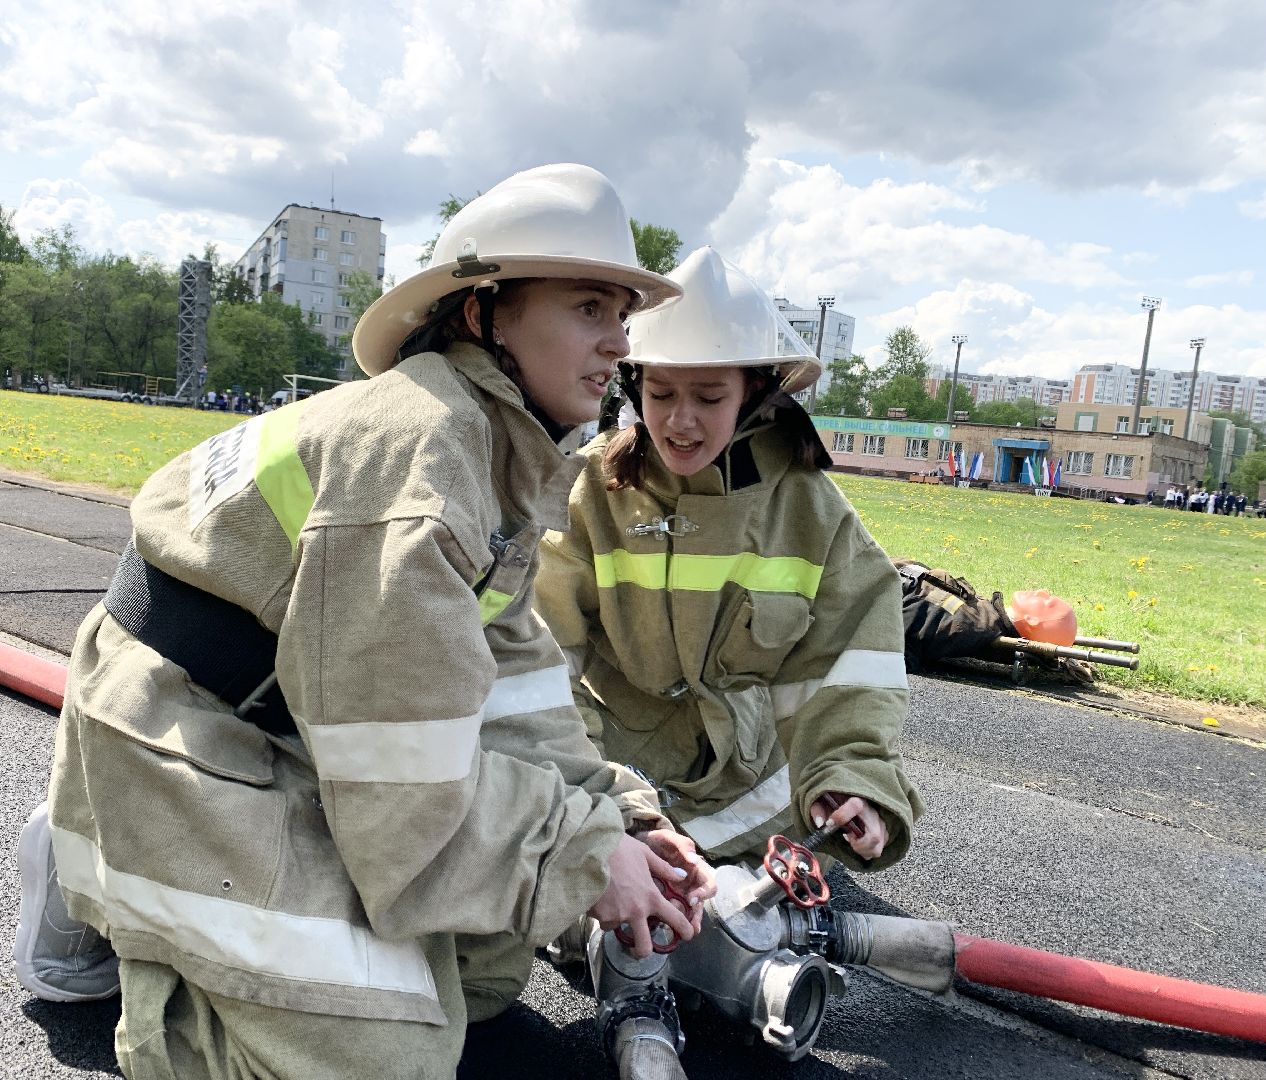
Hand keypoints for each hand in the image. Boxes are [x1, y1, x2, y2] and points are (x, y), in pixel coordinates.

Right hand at [589, 833, 699, 956]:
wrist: (589, 849)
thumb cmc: (619, 849)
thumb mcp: (644, 853)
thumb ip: (663, 868)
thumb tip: (681, 876)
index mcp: (651, 897)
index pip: (674, 919)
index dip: (685, 930)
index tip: (688, 935)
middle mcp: (636, 912)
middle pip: (643, 947)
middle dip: (642, 951)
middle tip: (638, 947)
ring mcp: (616, 916)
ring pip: (616, 927)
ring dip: (615, 919)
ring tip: (610, 900)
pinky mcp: (598, 916)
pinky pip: (601, 918)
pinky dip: (601, 911)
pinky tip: (598, 896)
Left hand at [638, 829, 715, 934]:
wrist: (637, 846)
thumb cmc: (658, 841)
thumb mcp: (670, 838)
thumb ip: (683, 846)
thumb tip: (694, 860)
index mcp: (696, 871)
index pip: (708, 884)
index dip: (704, 893)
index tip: (692, 898)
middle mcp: (689, 885)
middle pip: (699, 904)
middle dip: (696, 917)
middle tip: (691, 927)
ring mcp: (677, 895)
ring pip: (686, 913)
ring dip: (685, 923)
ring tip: (681, 934)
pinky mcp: (663, 901)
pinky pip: (668, 913)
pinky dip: (668, 921)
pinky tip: (662, 928)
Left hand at [810, 793, 887, 860]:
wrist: (847, 799)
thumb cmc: (835, 801)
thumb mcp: (822, 801)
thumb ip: (818, 809)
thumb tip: (820, 823)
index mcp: (858, 799)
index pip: (856, 805)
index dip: (841, 816)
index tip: (830, 823)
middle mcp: (873, 812)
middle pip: (874, 835)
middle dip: (858, 845)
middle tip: (847, 837)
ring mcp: (880, 824)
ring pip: (877, 847)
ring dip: (862, 850)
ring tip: (852, 840)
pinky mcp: (883, 833)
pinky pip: (878, 850)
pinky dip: (866, 851)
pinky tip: (857, 842)